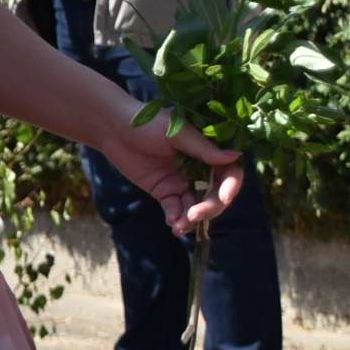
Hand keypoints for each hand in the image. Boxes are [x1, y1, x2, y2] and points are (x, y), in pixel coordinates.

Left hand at [102, 116, 244, 235]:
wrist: (112, 128)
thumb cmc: (147, 122)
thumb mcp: (176, 133)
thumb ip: (203, 148)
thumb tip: (236, 156)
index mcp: (207, 151)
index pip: (228, 172)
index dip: (230, 186)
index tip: (224, 197)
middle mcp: (199, 169)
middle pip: (214, 195)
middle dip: (209, 208)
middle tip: (193, 215)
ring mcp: (182, 182)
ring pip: (196, 206)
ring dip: (191, 218)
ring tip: (180, 226)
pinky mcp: (164, 192)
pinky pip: (175, 209)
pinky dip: (176, 218)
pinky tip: (171, 223)